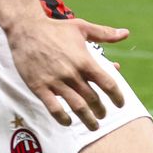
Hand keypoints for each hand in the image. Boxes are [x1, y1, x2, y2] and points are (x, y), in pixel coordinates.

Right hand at [5, 15, 128, 130]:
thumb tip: (125, 33)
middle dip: (101, 110)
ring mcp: (56, 82)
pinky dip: (63, 119)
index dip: (117, 96)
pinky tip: (68, 121)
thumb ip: (104, 33)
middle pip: (93, 99)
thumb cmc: (56, 28)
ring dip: (88, 119)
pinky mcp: (40, 87)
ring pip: (77, 107)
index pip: (107, 83)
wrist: (27, 29)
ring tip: (93, 125)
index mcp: (84, 60)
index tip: (120, 103)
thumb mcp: (81, 27)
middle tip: (103, 114)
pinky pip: (54, 109)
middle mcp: (72, 73)